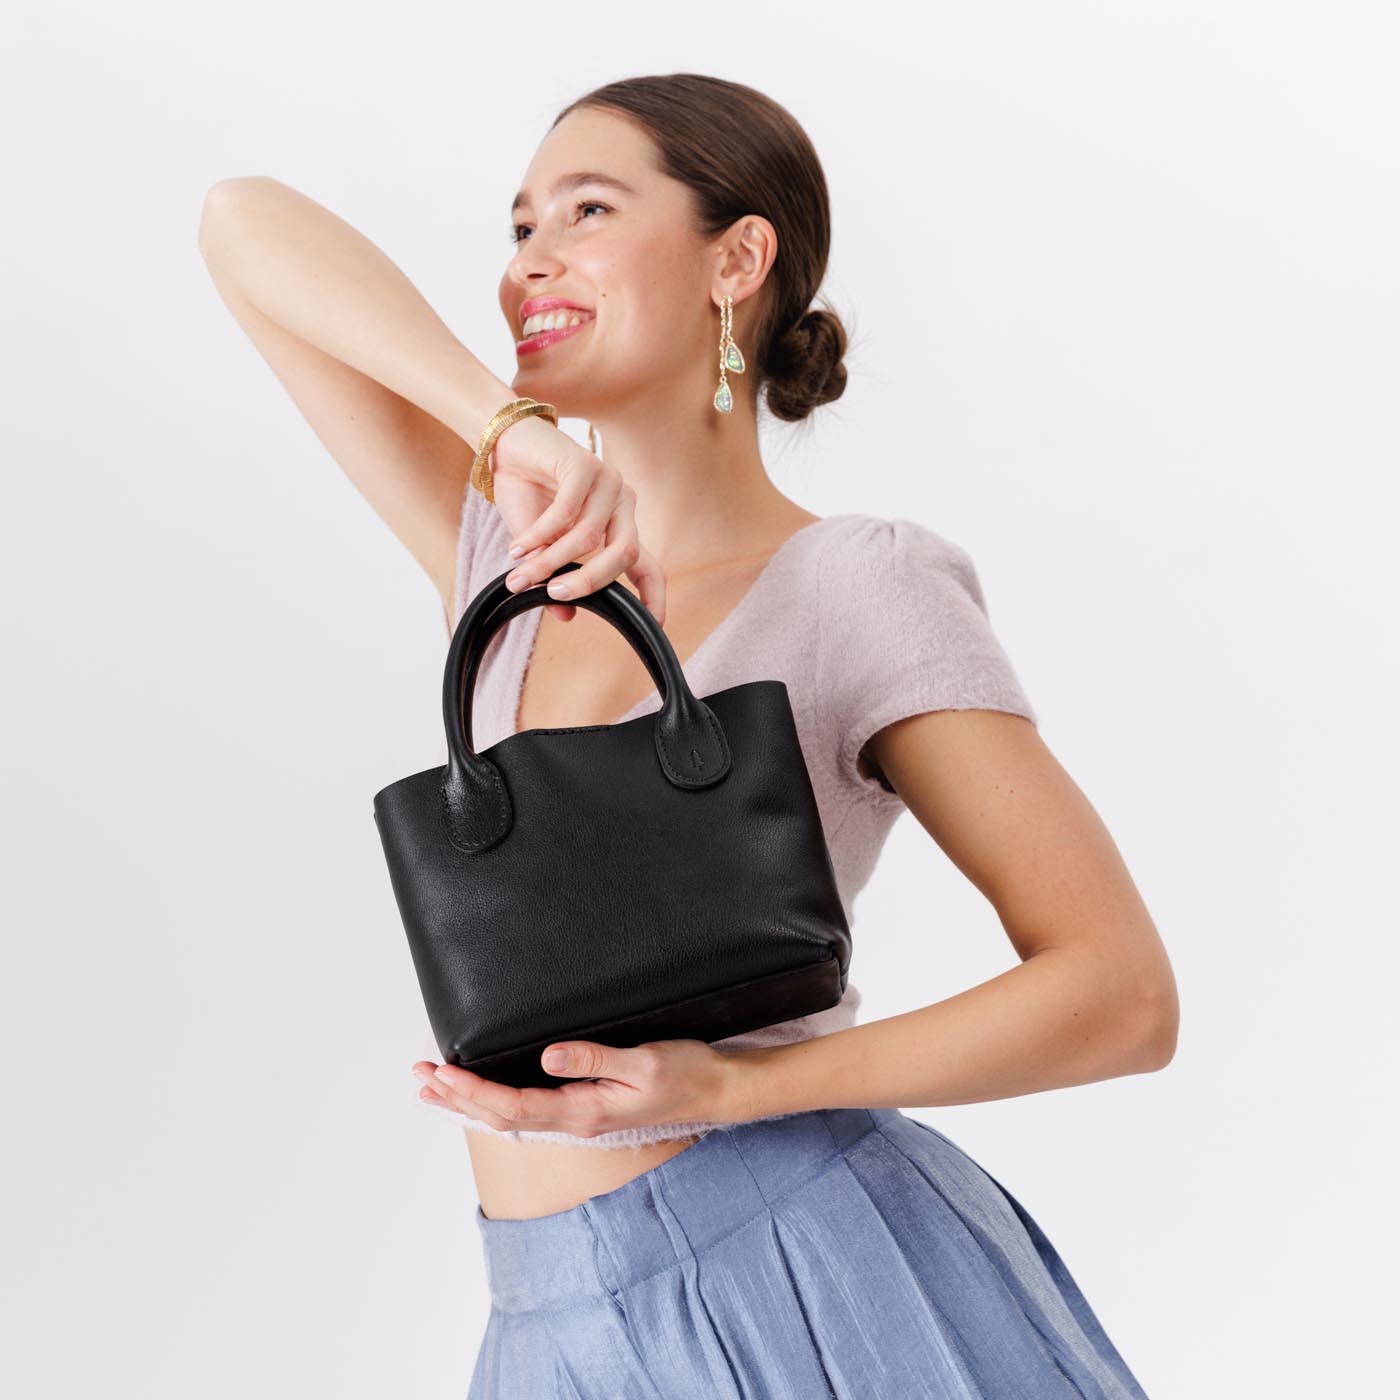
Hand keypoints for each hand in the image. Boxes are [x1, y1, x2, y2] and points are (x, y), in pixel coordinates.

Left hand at [411, 1038, 737, 1136]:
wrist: (715, 1092)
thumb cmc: (685, 1074)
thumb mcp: (643, 1061)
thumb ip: (594, 1058)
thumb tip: (548, 1055)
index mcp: (582, 1111)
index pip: (512, 1106)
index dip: (472, 1090)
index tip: (442, 1073)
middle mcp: (573, 1121)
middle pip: (500, 1116)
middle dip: (456, 1097)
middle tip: (418, 1078)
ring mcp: (578, 1118)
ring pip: (509, 1116)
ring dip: (468, 1101)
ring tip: (433, 1088)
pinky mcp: (584, 1109)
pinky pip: (526, 1112)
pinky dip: (494, 1103)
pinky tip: (481, 1097)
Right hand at [487, 413, 666, 625]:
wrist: (506, 446)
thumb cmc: (527, 495)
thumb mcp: (541, 547)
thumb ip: (556, 577)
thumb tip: (566, 614)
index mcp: (620, 527)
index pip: (649, 567)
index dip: (654, 596)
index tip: (655, 625)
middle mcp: (622, 505)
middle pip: (624, 554)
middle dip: (588, 581)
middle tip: (554, 593)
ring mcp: (608, 482)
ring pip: (587, 537)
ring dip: (549, 561)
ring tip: (520, 577)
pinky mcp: (585, 464)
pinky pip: (565, 513)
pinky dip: (538, 535)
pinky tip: (517, 549)